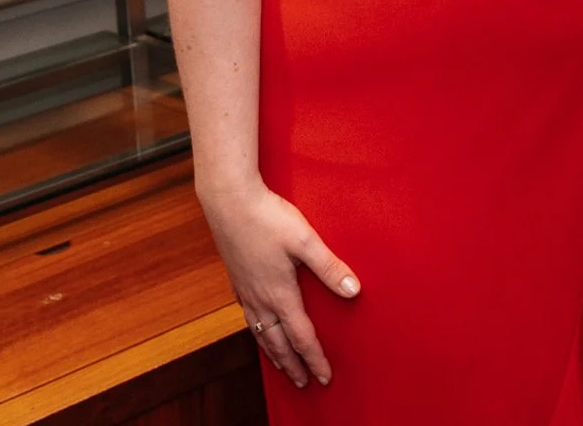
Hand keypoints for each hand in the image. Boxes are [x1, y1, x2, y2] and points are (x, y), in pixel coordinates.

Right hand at [199, 177, 360, 388]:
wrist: (228, 201)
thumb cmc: (268, 217)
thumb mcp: (306, 240)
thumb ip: (329, 267)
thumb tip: (354, 290)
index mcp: (280, 294)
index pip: (302, 337)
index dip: (314, 359)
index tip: (324, 377)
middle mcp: (260, 298)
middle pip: (278, 343)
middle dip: (292, 365)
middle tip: (302, 383)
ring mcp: (245, 289)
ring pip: (260, 333)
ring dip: (273, 353)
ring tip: (280, 366)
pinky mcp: (236, 278)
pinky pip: (248, 316)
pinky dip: (257, 332)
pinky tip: (258, 327)